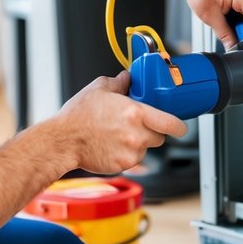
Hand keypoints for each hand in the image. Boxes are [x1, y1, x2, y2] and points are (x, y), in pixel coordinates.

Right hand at [54, 72, 188, 173]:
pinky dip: (126, 154)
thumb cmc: (78, 116)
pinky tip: (111, 145)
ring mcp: (131, 153)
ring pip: (146, 149)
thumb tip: (128, 78)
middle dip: (153, 131)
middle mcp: (137, 134)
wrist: (62, 141)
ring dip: (138, 143)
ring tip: (117, 135)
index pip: (171, 123)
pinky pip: (133, 160)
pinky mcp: (123, 165)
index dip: (179, 126)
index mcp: (135, 113)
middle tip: (136, 125)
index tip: (180, 126)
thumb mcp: (99, 89)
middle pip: (160, 137)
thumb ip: (120, 82)